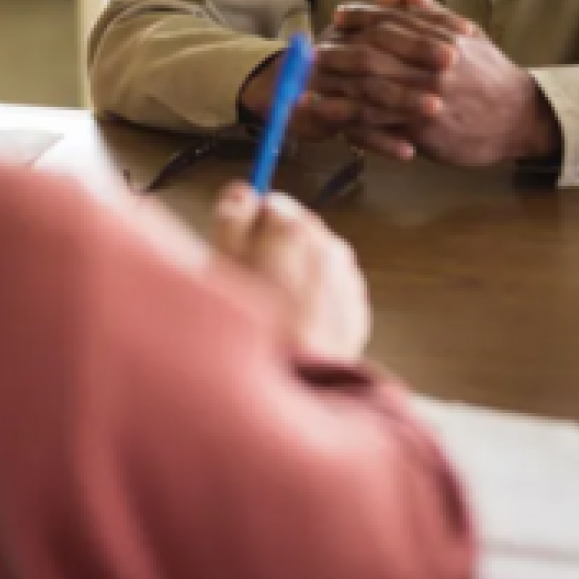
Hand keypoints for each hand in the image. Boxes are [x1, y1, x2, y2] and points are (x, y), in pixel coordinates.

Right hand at [212, 182, 369, 359]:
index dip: (251, 226)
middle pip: (296, 233)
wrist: (297, 386)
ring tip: (272, 313)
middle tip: (251, 284)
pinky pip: (330, 295)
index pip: (271, 203)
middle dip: (275, 251)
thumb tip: (240, 193)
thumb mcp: (222, 264)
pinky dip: (314, 304)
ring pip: (314, 264)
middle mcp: (328, 246)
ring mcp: (346, 280)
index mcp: (294, 228)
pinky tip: (293, 327)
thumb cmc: (256, 327)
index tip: (240, 247)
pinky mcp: (356, 311)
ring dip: (296, 278)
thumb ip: (231, 218)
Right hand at [236, 0, 441, 143]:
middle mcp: (336, 56)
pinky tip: (408, 152)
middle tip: (451, 68)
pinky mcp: (324, 121)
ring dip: (400, 102)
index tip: (463, 34)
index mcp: (351, 33)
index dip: (423, 28)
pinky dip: (381, 142)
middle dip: (413, 61)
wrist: (283, 94)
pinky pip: (355, 133)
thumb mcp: (369, 36)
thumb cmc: (339, 62)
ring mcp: (329, 89)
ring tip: (435, 110)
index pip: (387, 25)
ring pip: (366, 95)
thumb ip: (392, 10)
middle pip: (374, 56)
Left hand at [329, 4, 561, 166]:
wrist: (520, 118)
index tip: (338, 15)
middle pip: (376, 52)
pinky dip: (353, 120)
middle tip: (311, 50)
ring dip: (336, 86)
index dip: (362, 16)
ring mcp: (428, 95)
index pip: (394, 20)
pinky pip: (382, 122)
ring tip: (305, 86)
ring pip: (373, 87)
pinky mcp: (425, 126)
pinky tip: (329, 121)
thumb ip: (431, 11)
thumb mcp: (467, 35)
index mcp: (442, 37)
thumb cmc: (491, 75)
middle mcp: (433, 63)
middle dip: (340, 50)